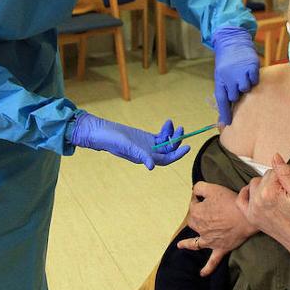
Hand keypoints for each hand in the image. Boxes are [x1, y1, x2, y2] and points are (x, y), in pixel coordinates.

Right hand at [68, 113, 189, 169]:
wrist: (102, 132)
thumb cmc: (112, 141)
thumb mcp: (128, 146)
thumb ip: (140, 155)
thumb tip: (151, 166)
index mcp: (145, 158)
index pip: (166, 159)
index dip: (177, 154)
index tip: (187, 147)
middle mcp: (148, 153)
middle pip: (168, 150)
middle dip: (176, 141)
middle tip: (181, 129)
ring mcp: (147, 145)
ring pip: (165, 142)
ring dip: (171, 134)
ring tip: (172, 123)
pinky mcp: (145, 138)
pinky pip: (160, 136)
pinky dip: (165, 130)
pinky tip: (167, 123)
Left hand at [180, 181, 257, 275]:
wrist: (247, 216)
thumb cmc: (231, 201)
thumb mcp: (213, 188)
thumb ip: (199, 188)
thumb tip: (194, 193)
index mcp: (196, 213)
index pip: (193, 205)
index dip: (199, 199)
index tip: (206, 197)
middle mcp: (200, 228)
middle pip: (193, 221)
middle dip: (196, 215)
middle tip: (207, 210)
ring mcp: (209, 241)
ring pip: (195, 242)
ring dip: (187, 244)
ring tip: (181, 245)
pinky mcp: (220, 249)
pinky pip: (212, 261)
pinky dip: (207, 268)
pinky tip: (202, 274)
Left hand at [211, 27, 259, 124]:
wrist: (232, 42)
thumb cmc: (227, 62)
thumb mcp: (221, 75)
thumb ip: (225, 91)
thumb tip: (226, 110)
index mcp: (220, 80)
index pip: (222, 99)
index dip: (225, 112)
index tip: (228, 123)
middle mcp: (229, 77)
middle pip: (235, 96)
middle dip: (237, 94)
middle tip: (238, 85)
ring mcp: (240, 72)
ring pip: (246, 89)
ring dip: (246, 86)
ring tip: (244, 77)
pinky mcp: (251, 67)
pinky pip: (255, 80)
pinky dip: (253, 78)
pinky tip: (249, 72)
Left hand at [246, 155, 289, 275]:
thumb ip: (286, 173)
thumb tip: (275, 156)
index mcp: (268, 193)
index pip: (274, 171)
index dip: (287, 172)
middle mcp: (257, 201)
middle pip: (264, 177)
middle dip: (276, 179)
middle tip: (289, 188)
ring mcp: (252, 211)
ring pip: (254, 186)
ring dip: (265, 186)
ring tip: (279, 193)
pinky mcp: (252, 218)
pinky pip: (242, 200)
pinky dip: (247, 194)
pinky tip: (257, 194)